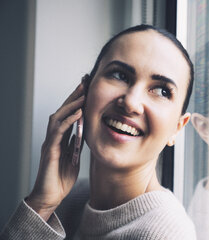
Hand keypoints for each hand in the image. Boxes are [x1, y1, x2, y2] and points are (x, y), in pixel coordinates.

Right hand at [25, 82, 84, 220]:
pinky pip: (58, 132)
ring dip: (71, 104)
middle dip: (73, 96)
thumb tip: (82, 132)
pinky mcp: (49, 151)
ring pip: (58, 117)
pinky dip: (68, 121)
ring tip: (83, 93)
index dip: (77, 101)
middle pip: (62, 111)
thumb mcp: (74, 157)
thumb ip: (76, 144)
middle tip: (85, 82)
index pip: (69, 115)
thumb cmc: (61, 178)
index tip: (88, 88)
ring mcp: (50, 143)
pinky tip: (78, 113)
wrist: (50, 196)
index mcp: (61, 138)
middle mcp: (54, 137)